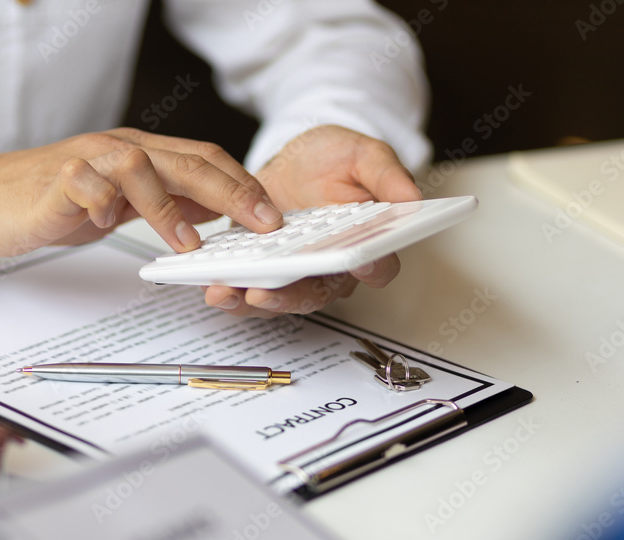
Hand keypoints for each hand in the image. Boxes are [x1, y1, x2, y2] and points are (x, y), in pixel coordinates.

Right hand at [0, 128, 282, 255]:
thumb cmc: (54, 200)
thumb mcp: (122, 203)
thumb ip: (165, 201)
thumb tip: (214, 209)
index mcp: (140, 155)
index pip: (202, 159)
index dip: (240, 183)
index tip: (271, 214)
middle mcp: (118, 151)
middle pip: (184, 160)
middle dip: (230, 191)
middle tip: (260, 223)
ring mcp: (86, 162)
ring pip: (138, 167)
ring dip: (168, 208)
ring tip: (188, 245)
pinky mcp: (54, 182)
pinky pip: (83, 182)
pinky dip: (101, 201)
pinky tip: (108, 223)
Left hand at [202, 125, 422, 317]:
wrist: (294, 160)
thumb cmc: (333, 159)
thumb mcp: (362, 153)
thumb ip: (386, 174)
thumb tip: (411, 198)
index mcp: (365, 243)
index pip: (378, 266)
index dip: (370, 268)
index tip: (357, 263)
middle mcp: (332, 267)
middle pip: (318, 294)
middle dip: (289, 297)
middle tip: (264, 293)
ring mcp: (297, 272)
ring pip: (280, 299)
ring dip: (251, 301)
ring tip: (225, 293)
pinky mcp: (266, 269)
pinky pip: (250, 290)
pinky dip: (231, 292)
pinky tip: (212, 286)